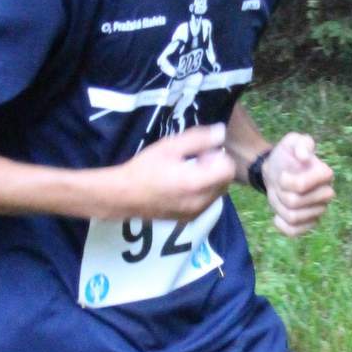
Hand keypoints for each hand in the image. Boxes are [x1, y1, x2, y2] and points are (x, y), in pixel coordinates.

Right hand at [105, 124, 234, 222]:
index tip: (201, 153)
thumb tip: (221, 133)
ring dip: (210, 180)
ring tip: (187, 172)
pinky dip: (202, 192)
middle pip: (225, 182)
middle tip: (194, 160)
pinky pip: (206, 202)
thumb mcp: (170, 146)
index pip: (228, 170)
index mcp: (197, 183)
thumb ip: (199, 139)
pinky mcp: (189, 219)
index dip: (218, 157)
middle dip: (215, 168)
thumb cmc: (145, 168)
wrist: (123, 196)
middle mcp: (200, 202)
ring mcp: (195, 213)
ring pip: (217, 193)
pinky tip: (183, 185)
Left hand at [263, 132, 334, 237]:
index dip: (285, 181)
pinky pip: (294, 232)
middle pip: (295, 203)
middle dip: (280, 193)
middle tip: (280, 185)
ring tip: (280, 196)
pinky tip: (278, 215)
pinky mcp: (310, 224)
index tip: (283, 174)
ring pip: (292, 217)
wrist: (278, 172)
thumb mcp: (291, 142)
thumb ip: (300, 143)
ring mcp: (319, 211)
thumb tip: (304, 157)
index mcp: (325, 174)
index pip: (301, 186)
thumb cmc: (286, 156)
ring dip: (279, 206)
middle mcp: (327, 194)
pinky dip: (282, 225)